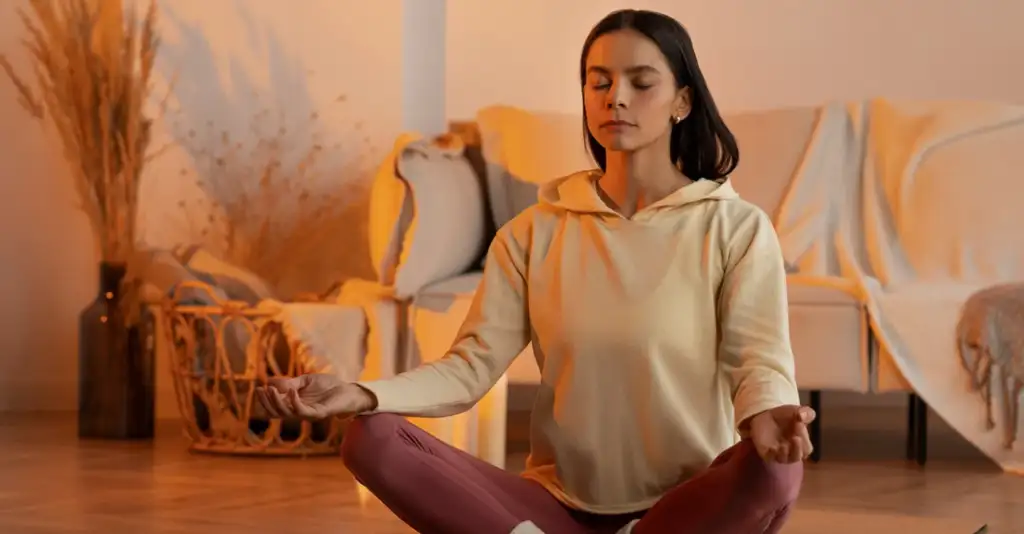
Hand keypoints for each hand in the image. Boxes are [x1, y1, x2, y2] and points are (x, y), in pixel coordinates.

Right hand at [254, 373, 375, 419]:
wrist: (348, 389)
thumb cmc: (328, 385)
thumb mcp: (306, 380)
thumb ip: (290, 383)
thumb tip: (270, 382)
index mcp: (294, 404)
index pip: (274, 407)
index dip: (264, 400)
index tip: (258, 388)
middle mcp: (298, 412)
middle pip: (276, 413)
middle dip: (266, 402)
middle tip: (261, 389)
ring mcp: (308, 414)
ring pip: (286, 413)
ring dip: (276, 402)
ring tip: (271, 389)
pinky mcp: (318, 414)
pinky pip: (302, 411)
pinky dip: (294, 401)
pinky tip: (291, 391)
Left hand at [747, 405, 815, 462]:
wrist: (766, 414)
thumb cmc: (785, 416)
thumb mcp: (797, 411)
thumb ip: (806, 412)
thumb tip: (803, 415)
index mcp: (801, 445)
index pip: (806, 448)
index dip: (805, 438)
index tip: (800, 423)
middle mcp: (791, 452)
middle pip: (796, 456)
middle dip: (797, 448)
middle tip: (795, 436)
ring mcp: (778, 453)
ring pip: (784, 459)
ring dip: (785, 453)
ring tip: (784, 445)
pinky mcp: (765, 452)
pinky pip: (769, 457)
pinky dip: (771, 454)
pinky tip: (772, 448)